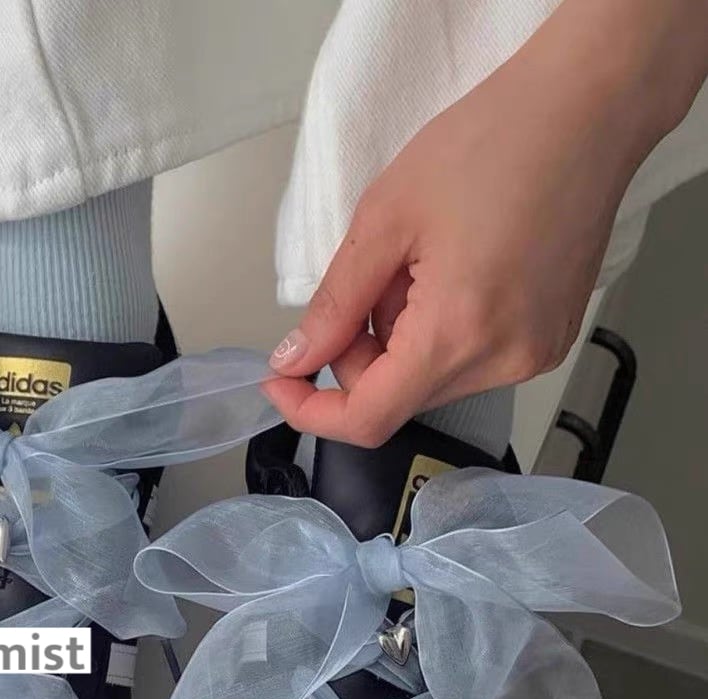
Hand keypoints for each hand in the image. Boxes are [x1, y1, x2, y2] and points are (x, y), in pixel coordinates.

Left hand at [263, 1, 692, 446]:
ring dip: (402, 340)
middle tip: (369, 281)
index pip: (368, 419)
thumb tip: (296, 359)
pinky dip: (441, 334)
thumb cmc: (492, 143)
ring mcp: (534, 355)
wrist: (588, 109)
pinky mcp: (548, 341)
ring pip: (430, 381)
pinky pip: (470, 362)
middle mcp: (504, 360)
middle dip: (360, 354)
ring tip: (423, 264)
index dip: (312, 411)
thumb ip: (333, 306)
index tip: (282, 382)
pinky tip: (455, 273)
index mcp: (459, 334)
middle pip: (398, 398)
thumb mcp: (384, 221)